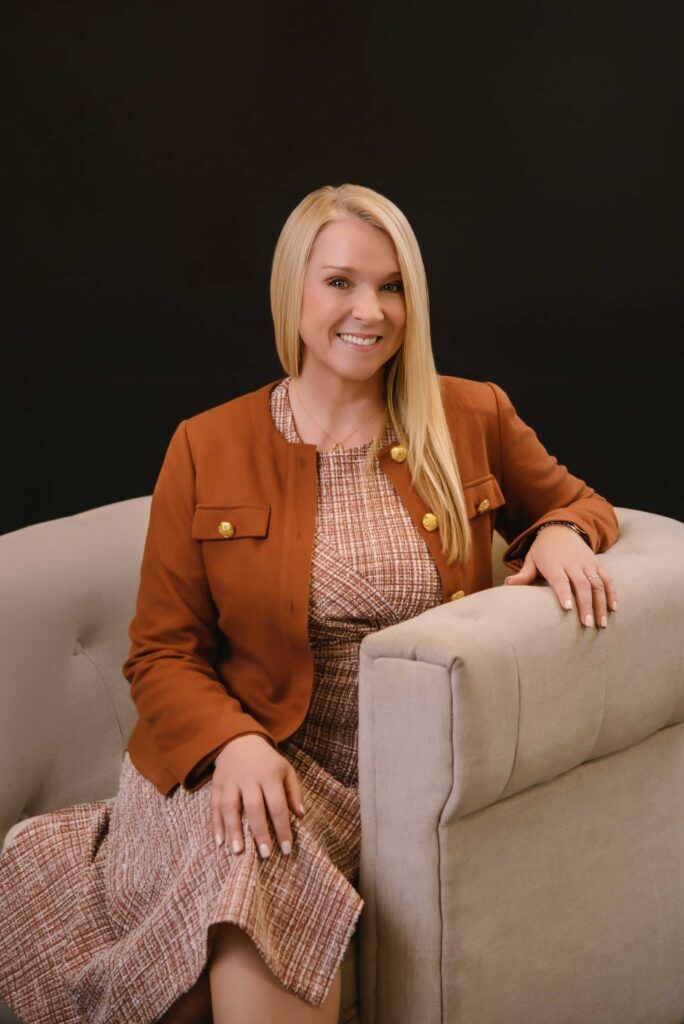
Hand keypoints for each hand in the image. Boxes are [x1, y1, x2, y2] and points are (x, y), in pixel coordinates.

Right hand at [211, 735, 304, 858]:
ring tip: (237, 851)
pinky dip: (216, 825)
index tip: (286, 849)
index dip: (282, 828)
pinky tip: (219, 842)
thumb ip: (294, 792)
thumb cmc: (267, 761)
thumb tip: (300, 816)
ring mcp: (230, 781)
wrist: (240, 740)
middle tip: (265, 854)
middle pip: (253, 807)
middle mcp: (249, 778)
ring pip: (230, 807)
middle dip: (259, 832)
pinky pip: (214, 806)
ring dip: (233, 830)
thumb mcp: (286, 770)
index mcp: (269, 775)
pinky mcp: (216, 784)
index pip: (278, 805)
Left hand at [505, 524, 617, 628]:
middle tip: (587, 625)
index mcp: (554, 563)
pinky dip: (611, 593)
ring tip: (602, 623)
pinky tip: (613, 609)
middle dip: (586, 606)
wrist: (561, 529)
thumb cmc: (543, 550)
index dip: (564, 593)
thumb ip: (524, 574)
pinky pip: (607, 578)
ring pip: (597, 584)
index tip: (568, 609)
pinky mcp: (597, 563)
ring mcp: (587, 563)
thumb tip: (507, 584)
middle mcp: (572, 563)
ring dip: (601, 604)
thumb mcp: (531, 558)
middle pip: (581, 585)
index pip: (560, 580)